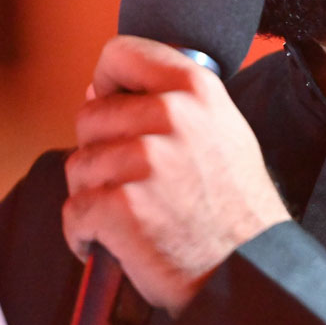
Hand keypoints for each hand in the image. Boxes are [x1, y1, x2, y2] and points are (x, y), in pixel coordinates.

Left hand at [61, 36, 290, 313]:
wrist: (250, 271)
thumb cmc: (234, 206)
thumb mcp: (221, 130)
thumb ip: (167, 101)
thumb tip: (95, 91)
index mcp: (195, 88)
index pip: (119, 54)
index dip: (106, 83)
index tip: (112, 107)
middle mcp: (170, 115)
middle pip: (89, 117)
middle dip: (100, 153)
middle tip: (132, 183)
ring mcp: (144, 160)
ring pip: (77, 165)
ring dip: (93, 195)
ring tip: (129, 215)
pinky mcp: (122, 206)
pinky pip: (74, 211)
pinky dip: (84, 234)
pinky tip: (113, 243)